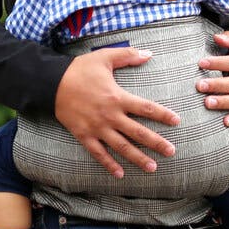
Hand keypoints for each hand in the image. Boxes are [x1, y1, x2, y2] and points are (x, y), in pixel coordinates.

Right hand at [53, 48, 180, 177]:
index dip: (162, 115)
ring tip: (153, 167)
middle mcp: (110, 116)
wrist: (51, 83)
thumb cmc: (79, 69)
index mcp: (117, 97)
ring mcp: (97, 128)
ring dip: (138, 158)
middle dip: (156, 143)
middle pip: (138, 132)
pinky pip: (98, 153)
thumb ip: (127, 55)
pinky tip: (120, 174)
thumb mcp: (104, 57)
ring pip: (121, 147)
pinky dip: (109, 164)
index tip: (177, 121)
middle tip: (171, 151)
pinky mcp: (84, 135)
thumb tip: (148, 53)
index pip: (145, 108)